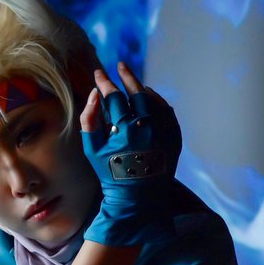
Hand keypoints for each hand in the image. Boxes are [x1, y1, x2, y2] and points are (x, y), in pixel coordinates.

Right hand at [79, 62, 181, 246]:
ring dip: (142, 89)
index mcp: (125, 129)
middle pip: (137, 92)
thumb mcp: (93, 151)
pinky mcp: (174, 137)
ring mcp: (164, 131)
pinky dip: (157, 102)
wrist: (138, 198)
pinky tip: (149, 98)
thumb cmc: (111, 174)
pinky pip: (167, 112)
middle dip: (127, 77)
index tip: (98, 73)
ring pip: (154, 100)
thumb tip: (93, 95)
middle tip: (120, 66)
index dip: (104, 83)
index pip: (113, 97)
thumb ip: (89, 120)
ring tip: (133, 83)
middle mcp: (148, 127)